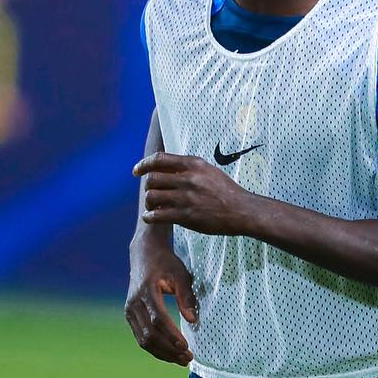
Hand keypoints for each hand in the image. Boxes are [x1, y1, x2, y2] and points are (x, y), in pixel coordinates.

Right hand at [125, 232, 198, 366]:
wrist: (144, 254)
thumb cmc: (165, 263)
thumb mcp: (180, 274)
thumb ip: (186, 296)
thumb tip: (193, 320)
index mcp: (146, 291)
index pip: (158, 319)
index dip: (171, 335)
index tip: (186, 346)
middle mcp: (134, 303)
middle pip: (150, 334)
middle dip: (169, 349)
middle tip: (188, 358)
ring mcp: (129, 311)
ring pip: (143, 340)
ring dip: (163, 353)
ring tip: (181, 360)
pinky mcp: (130, 316)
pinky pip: (141, 337)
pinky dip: (155, 348)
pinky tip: (170, 354)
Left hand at [132, 152, 256, 235]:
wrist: (241, 211)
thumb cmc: (226, 192)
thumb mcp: (209, 171)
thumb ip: (189, 168)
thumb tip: (168, 167)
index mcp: (193, 164)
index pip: (159, 159)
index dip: (144, 165)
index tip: (136, 171)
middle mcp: (188, 179)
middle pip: (152, 179)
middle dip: (148, 187)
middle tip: (151, 194)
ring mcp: (186, 198)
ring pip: (152, 197)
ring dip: (148, 203)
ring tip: (153, 207)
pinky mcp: (186, 216)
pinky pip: (158, 215)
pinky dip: (150, 217)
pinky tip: (150, 218)